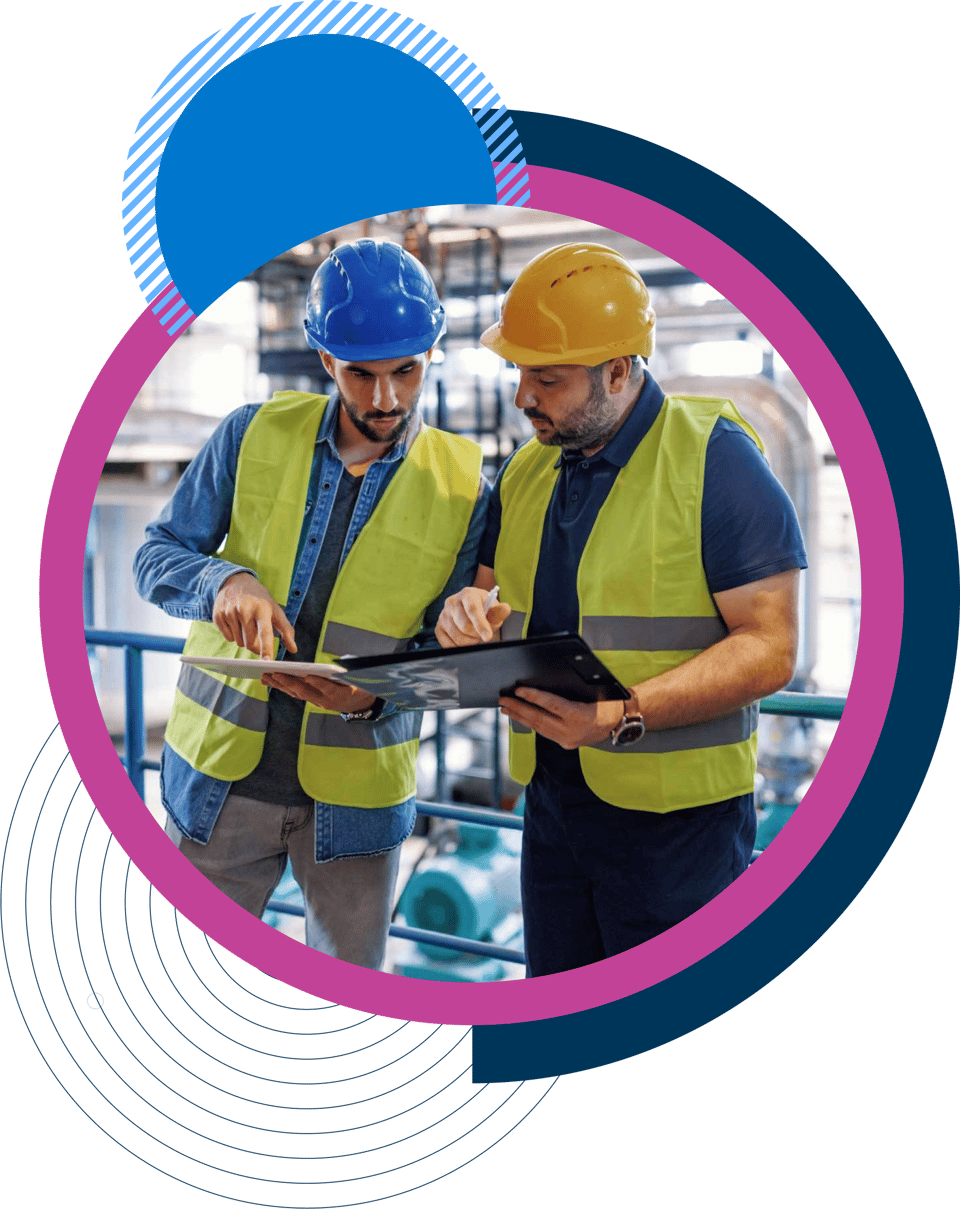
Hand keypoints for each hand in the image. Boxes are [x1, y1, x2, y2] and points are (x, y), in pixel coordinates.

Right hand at [213, 572, 296, 658]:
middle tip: (256, 632)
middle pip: (250, 643)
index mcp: (262, 609)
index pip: (265, 633)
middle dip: (255, 644)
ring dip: (244, 639)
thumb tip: (294, 649)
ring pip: (239, 642)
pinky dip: (233, 635)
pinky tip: (235, 622)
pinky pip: (228, 638)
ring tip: (245, 623)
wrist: (236, 582)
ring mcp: (229, 612)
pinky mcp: (218, 615)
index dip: (266, 649)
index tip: (267, 662)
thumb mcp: (275, 610)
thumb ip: (286, 630)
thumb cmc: (260, 599)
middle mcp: (244, 610)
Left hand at [261, 672, 376, 713]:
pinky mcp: (312, 700)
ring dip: (280, 685)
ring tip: (265, 676)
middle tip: (275, 674)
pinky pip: (295, 693)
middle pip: (305, 691)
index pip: (327, 688)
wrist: (358, 703)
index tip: (308, 676)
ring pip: (296, 693)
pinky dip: (283, 687)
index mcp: (340, 694)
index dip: (318, 683)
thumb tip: (339, 667)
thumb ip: (351, 675)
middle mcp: (326, 701)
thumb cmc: (359, 686)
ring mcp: (317, 702)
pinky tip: (271, 680)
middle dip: (289, 682)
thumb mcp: (361, 680)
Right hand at [437, 586, 511, 647]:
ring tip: (475, 636)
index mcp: (467, 594)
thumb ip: (499, 611)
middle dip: (477, 635)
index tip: (488, 637)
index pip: (472, 610)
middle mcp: (452, 602)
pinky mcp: (438, 628)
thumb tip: (505, 609)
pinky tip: (465, 641)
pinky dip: (459, 647)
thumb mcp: (494, 609)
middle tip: (483, 635)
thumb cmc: (485, 610)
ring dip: (470, 642)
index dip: (480, 624)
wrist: (472, 612)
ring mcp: (443, 615)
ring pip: (457, 637)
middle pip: (464, 626)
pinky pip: (447, 644)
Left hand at [498, 687, 625, 748]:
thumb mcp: (594, 691)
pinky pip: (545, 733)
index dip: (533, 697)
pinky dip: (531, 724)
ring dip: (520, 717)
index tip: (517, 691)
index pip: (551, 704)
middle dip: (518, 708)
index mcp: (580, 716)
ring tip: (506, 709)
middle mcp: (572, 731)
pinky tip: (521, 717)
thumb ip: (571, 689)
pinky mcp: (566, 744)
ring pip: (539, 728)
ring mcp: (568, 740)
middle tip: (503, 699)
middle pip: (539, 718)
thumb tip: (543, 682)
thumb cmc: (609, 702)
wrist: (621, 722)